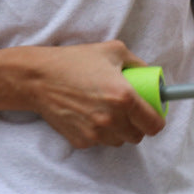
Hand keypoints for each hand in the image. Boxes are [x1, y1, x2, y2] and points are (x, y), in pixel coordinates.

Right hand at [24, 41, 164, 148]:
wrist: (37, 78)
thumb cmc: (74, 61)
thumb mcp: (113, 51)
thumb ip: (138, 64)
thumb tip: (151, 76)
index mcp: (124, 97)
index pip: (154, 125)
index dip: (156, 121)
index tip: (152, 116)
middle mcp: (112, 118)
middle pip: (138, 136)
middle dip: (137, 126)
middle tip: (129, 113)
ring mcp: (95, 132)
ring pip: (119, 142)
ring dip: (119, 132)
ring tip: (108, 113)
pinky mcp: (80, 141)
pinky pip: (99, 143)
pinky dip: (99, 134)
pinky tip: (89, 116)